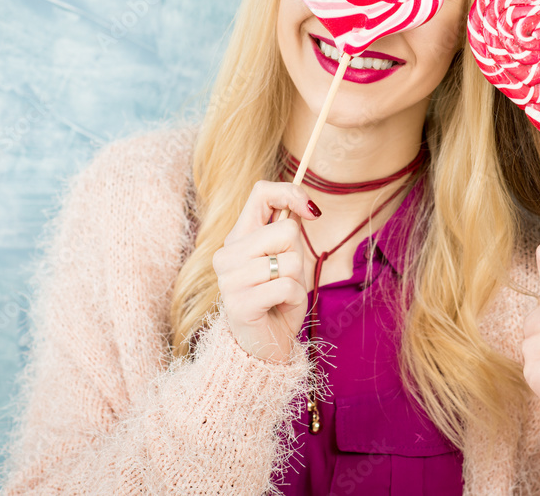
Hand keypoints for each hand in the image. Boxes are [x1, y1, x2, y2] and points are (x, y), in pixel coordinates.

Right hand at [212, 181, 318, 361]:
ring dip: (296, 281)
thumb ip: (287, 231)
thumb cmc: (278, 299)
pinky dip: (294, 299)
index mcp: (238, 238)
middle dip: (298, 256)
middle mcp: (227, 254)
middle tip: (285, 278)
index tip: (311, 212)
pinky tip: (279, 309)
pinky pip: (287, 287)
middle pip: (285, 230)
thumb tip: (308, 207)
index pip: (262, 193)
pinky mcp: (239, 304)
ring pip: (290, 261)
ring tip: (281, 296)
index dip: (291, 194)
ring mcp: (230, 279)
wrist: (264, 346)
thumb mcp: (286, 259)